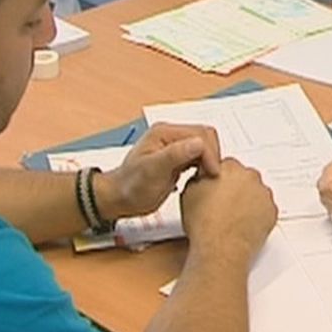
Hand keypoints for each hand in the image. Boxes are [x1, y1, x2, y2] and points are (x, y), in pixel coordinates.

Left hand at [101, 123, 221, 217]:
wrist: (119, 199)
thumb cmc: (131, 186)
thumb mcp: (152, 171)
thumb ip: (175, 155)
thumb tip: (199, 143)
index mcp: (164, 132)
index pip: (200, 134)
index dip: (210, 154)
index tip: (213, 173)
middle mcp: (171, 136)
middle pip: (205, 137)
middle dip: (212, 156)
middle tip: (212, 176)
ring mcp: (174, 147)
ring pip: (204, 147)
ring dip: (209, 161)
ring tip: (206, 178)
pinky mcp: (177, 159)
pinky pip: (199, 157)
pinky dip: (204, 167)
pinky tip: (199, 179)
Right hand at [181, 158, 276, 261]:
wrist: (220, 248)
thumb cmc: (205, 224)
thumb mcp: (189, 192)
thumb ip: (199, 177)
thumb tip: (203, 177)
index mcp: (229, 167)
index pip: (225, 165)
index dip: (218, 179)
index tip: (215, 190)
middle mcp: (249, 176)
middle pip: (243, 177)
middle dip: (235, 188)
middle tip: (223, 205)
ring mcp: (263, 194)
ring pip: (256, 192)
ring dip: (247, 200)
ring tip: (232, 217)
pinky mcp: (272, 210)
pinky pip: (265, 208)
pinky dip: (258, 214)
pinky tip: (243, 223)